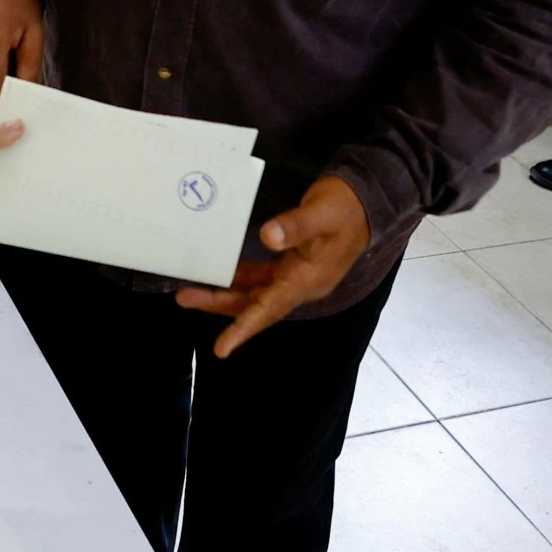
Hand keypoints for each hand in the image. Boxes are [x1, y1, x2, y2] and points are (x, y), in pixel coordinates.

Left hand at [175, 175, 369, 356]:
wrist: (367, 202)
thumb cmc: (345, 207)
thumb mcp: (322, 213)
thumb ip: (296, 226)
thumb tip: (267, 237)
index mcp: (307, 279)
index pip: (270, 308)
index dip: (244, 327)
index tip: (222, 348)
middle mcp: (300, 284)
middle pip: (255, 303)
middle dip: (219, 303)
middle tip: (184, 298)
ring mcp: (296, 276)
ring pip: (255, 292)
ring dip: (225, 293)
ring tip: (190, 290)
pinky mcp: (293, 264)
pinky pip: (262, 278)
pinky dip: (239, 278)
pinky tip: (219, 274)